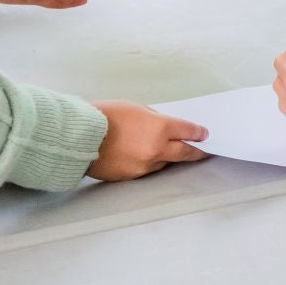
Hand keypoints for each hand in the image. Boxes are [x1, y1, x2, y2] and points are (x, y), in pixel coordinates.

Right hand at [86, 101, 208, 180]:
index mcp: (159, 128)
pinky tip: (143, 154)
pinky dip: (150, 161)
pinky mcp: (134, 176)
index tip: (205, 134)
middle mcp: (156, 149)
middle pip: (185, 152)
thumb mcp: (135, 108)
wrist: (80, 137)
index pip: (188, 131)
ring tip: (166, 149)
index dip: (198, 132)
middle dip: (196, 151)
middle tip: (204, 151)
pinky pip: (148, 168)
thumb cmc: (105, 116)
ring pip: (165, 161)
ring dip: (168, 155)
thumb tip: (166, 127)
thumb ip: (154, 119)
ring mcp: (145, 165)